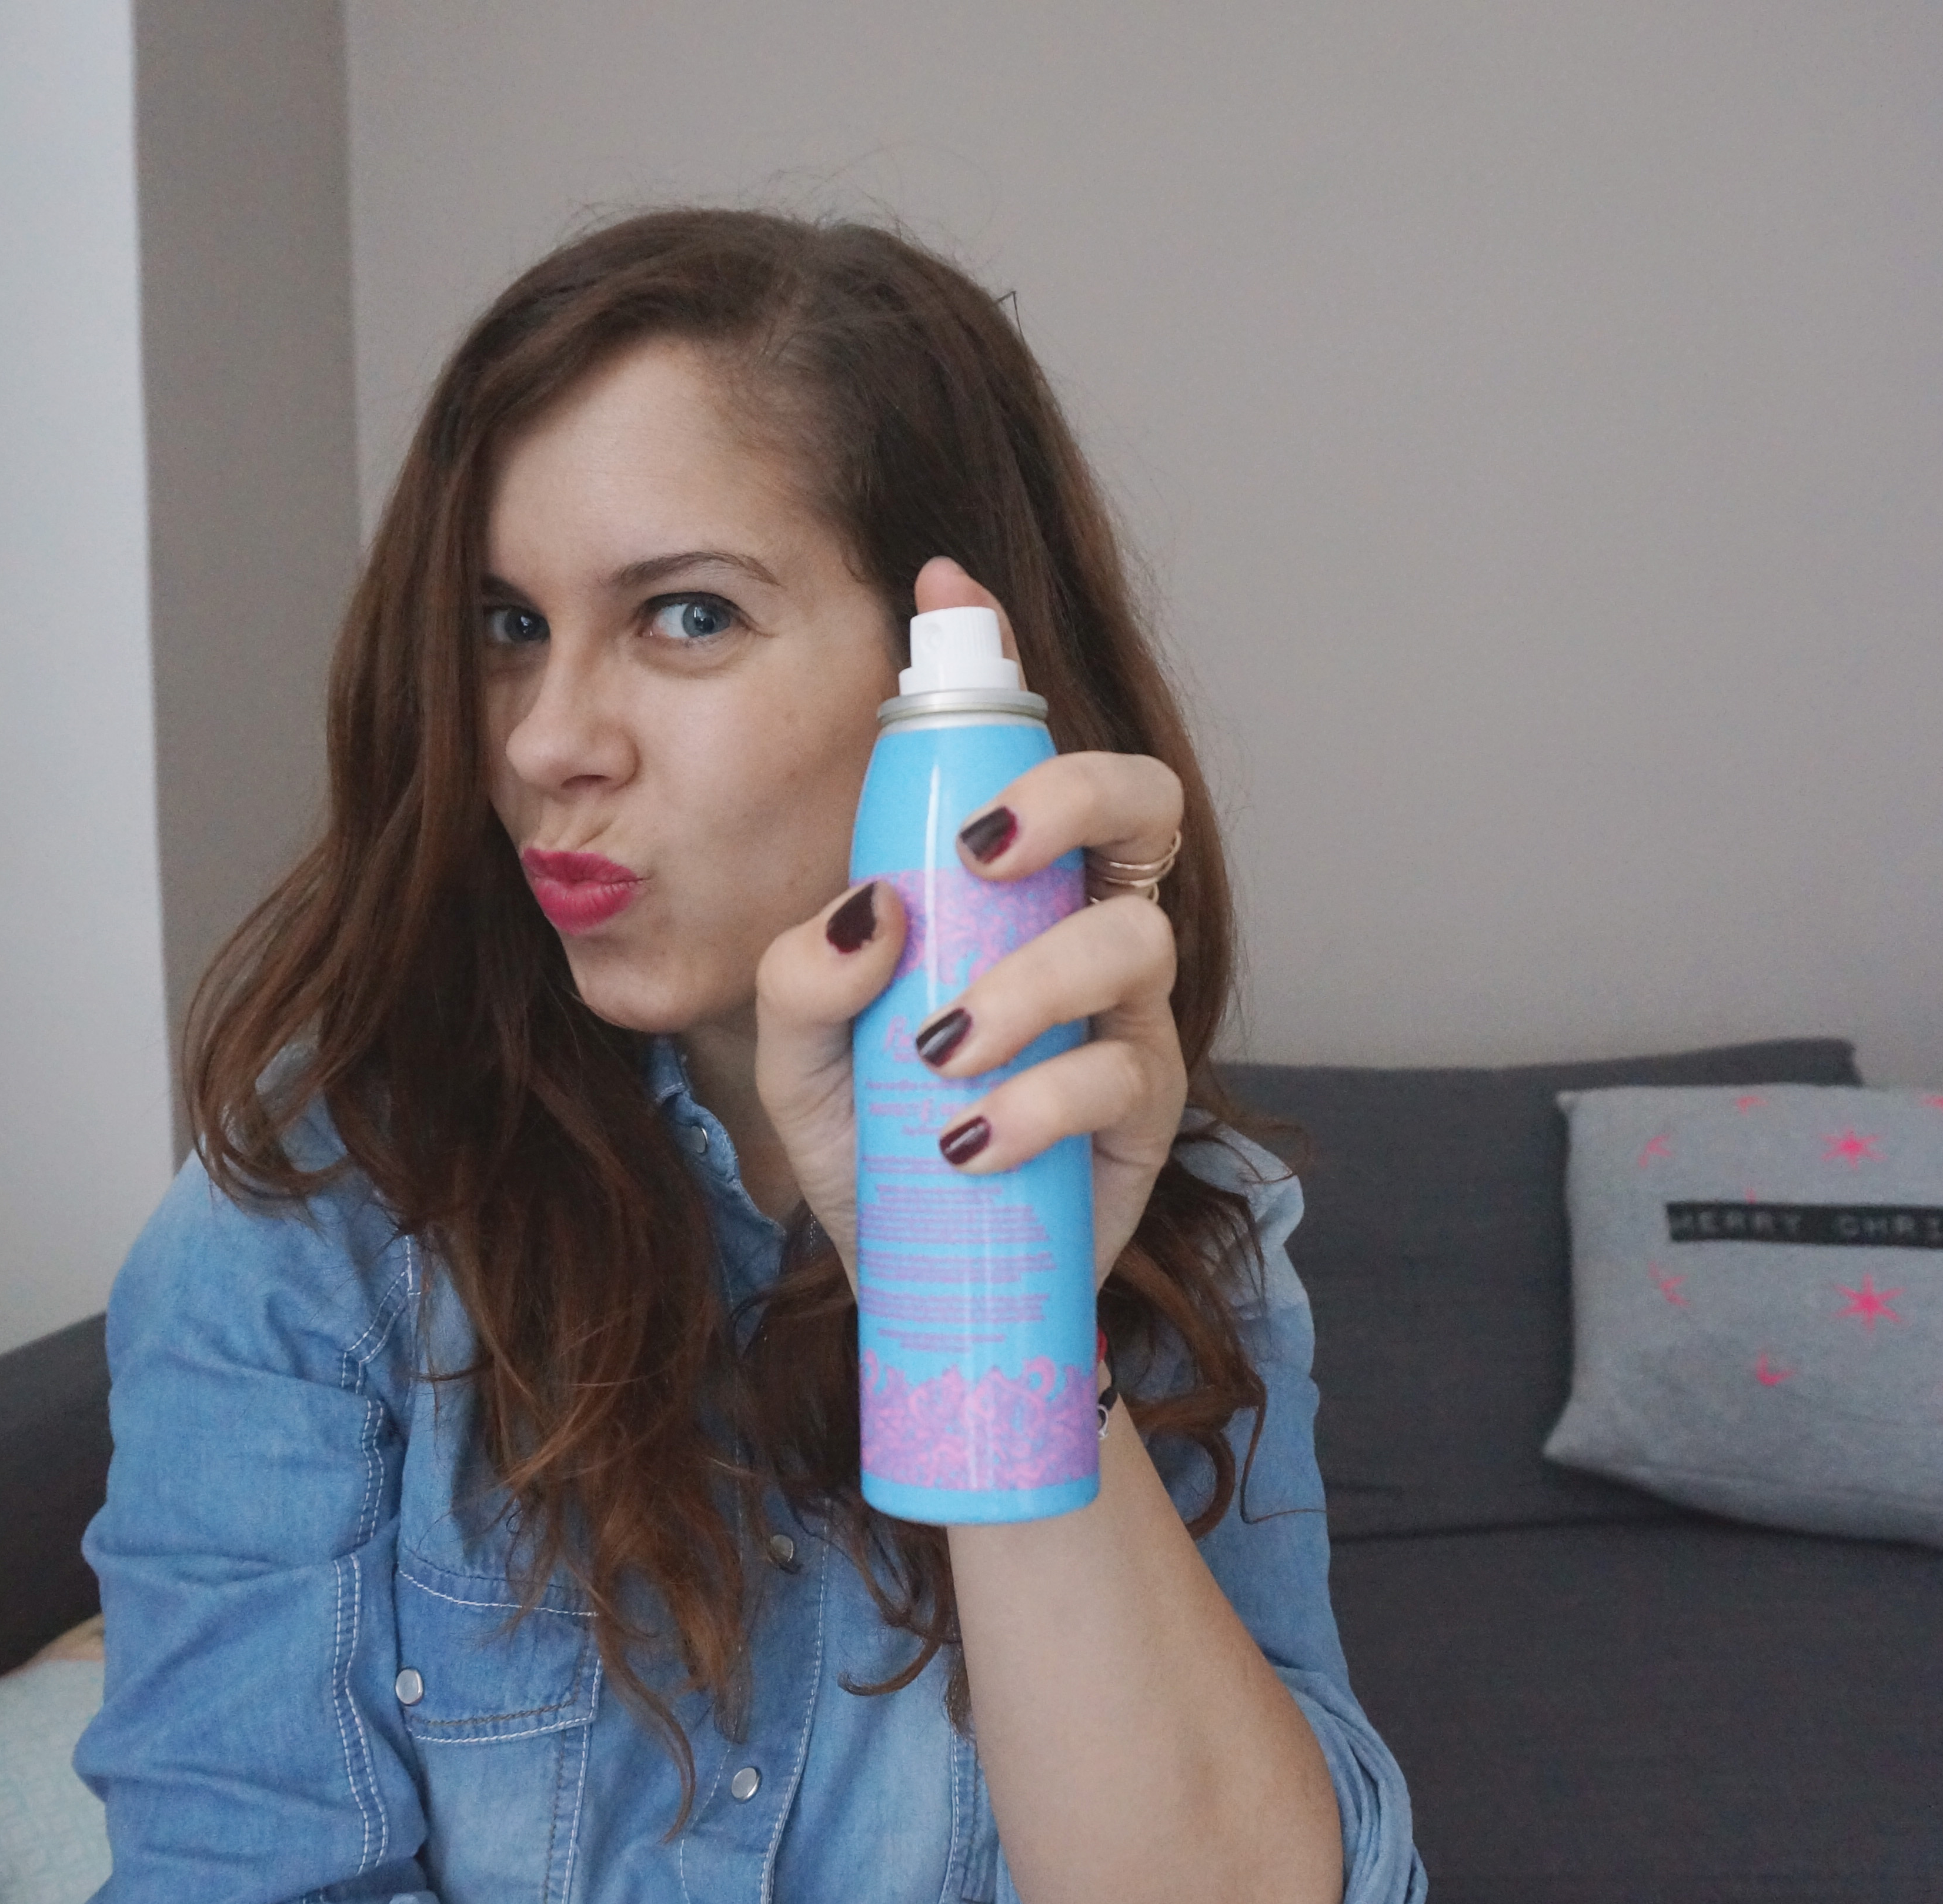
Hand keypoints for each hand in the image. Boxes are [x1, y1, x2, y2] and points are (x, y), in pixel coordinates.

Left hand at [754, 559, 1188, 1290]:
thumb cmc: (865, 1129)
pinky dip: (1037, 1103)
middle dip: (1073, 793)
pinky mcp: (1146, 1113)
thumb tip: (870, 913)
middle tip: (981, 845)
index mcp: (1008, 880)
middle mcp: (1085, 920)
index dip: (1000, 655)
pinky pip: (1119, 1074)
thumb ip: (801, 970)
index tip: (943, 595)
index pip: (1028, 746)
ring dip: (1030, 984)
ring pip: (1132, 940)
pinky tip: (966, 1139)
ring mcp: (1128, 1012)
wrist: (905, 1269)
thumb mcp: (796, 1046)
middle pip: (1143, 801)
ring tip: (941, 1050)